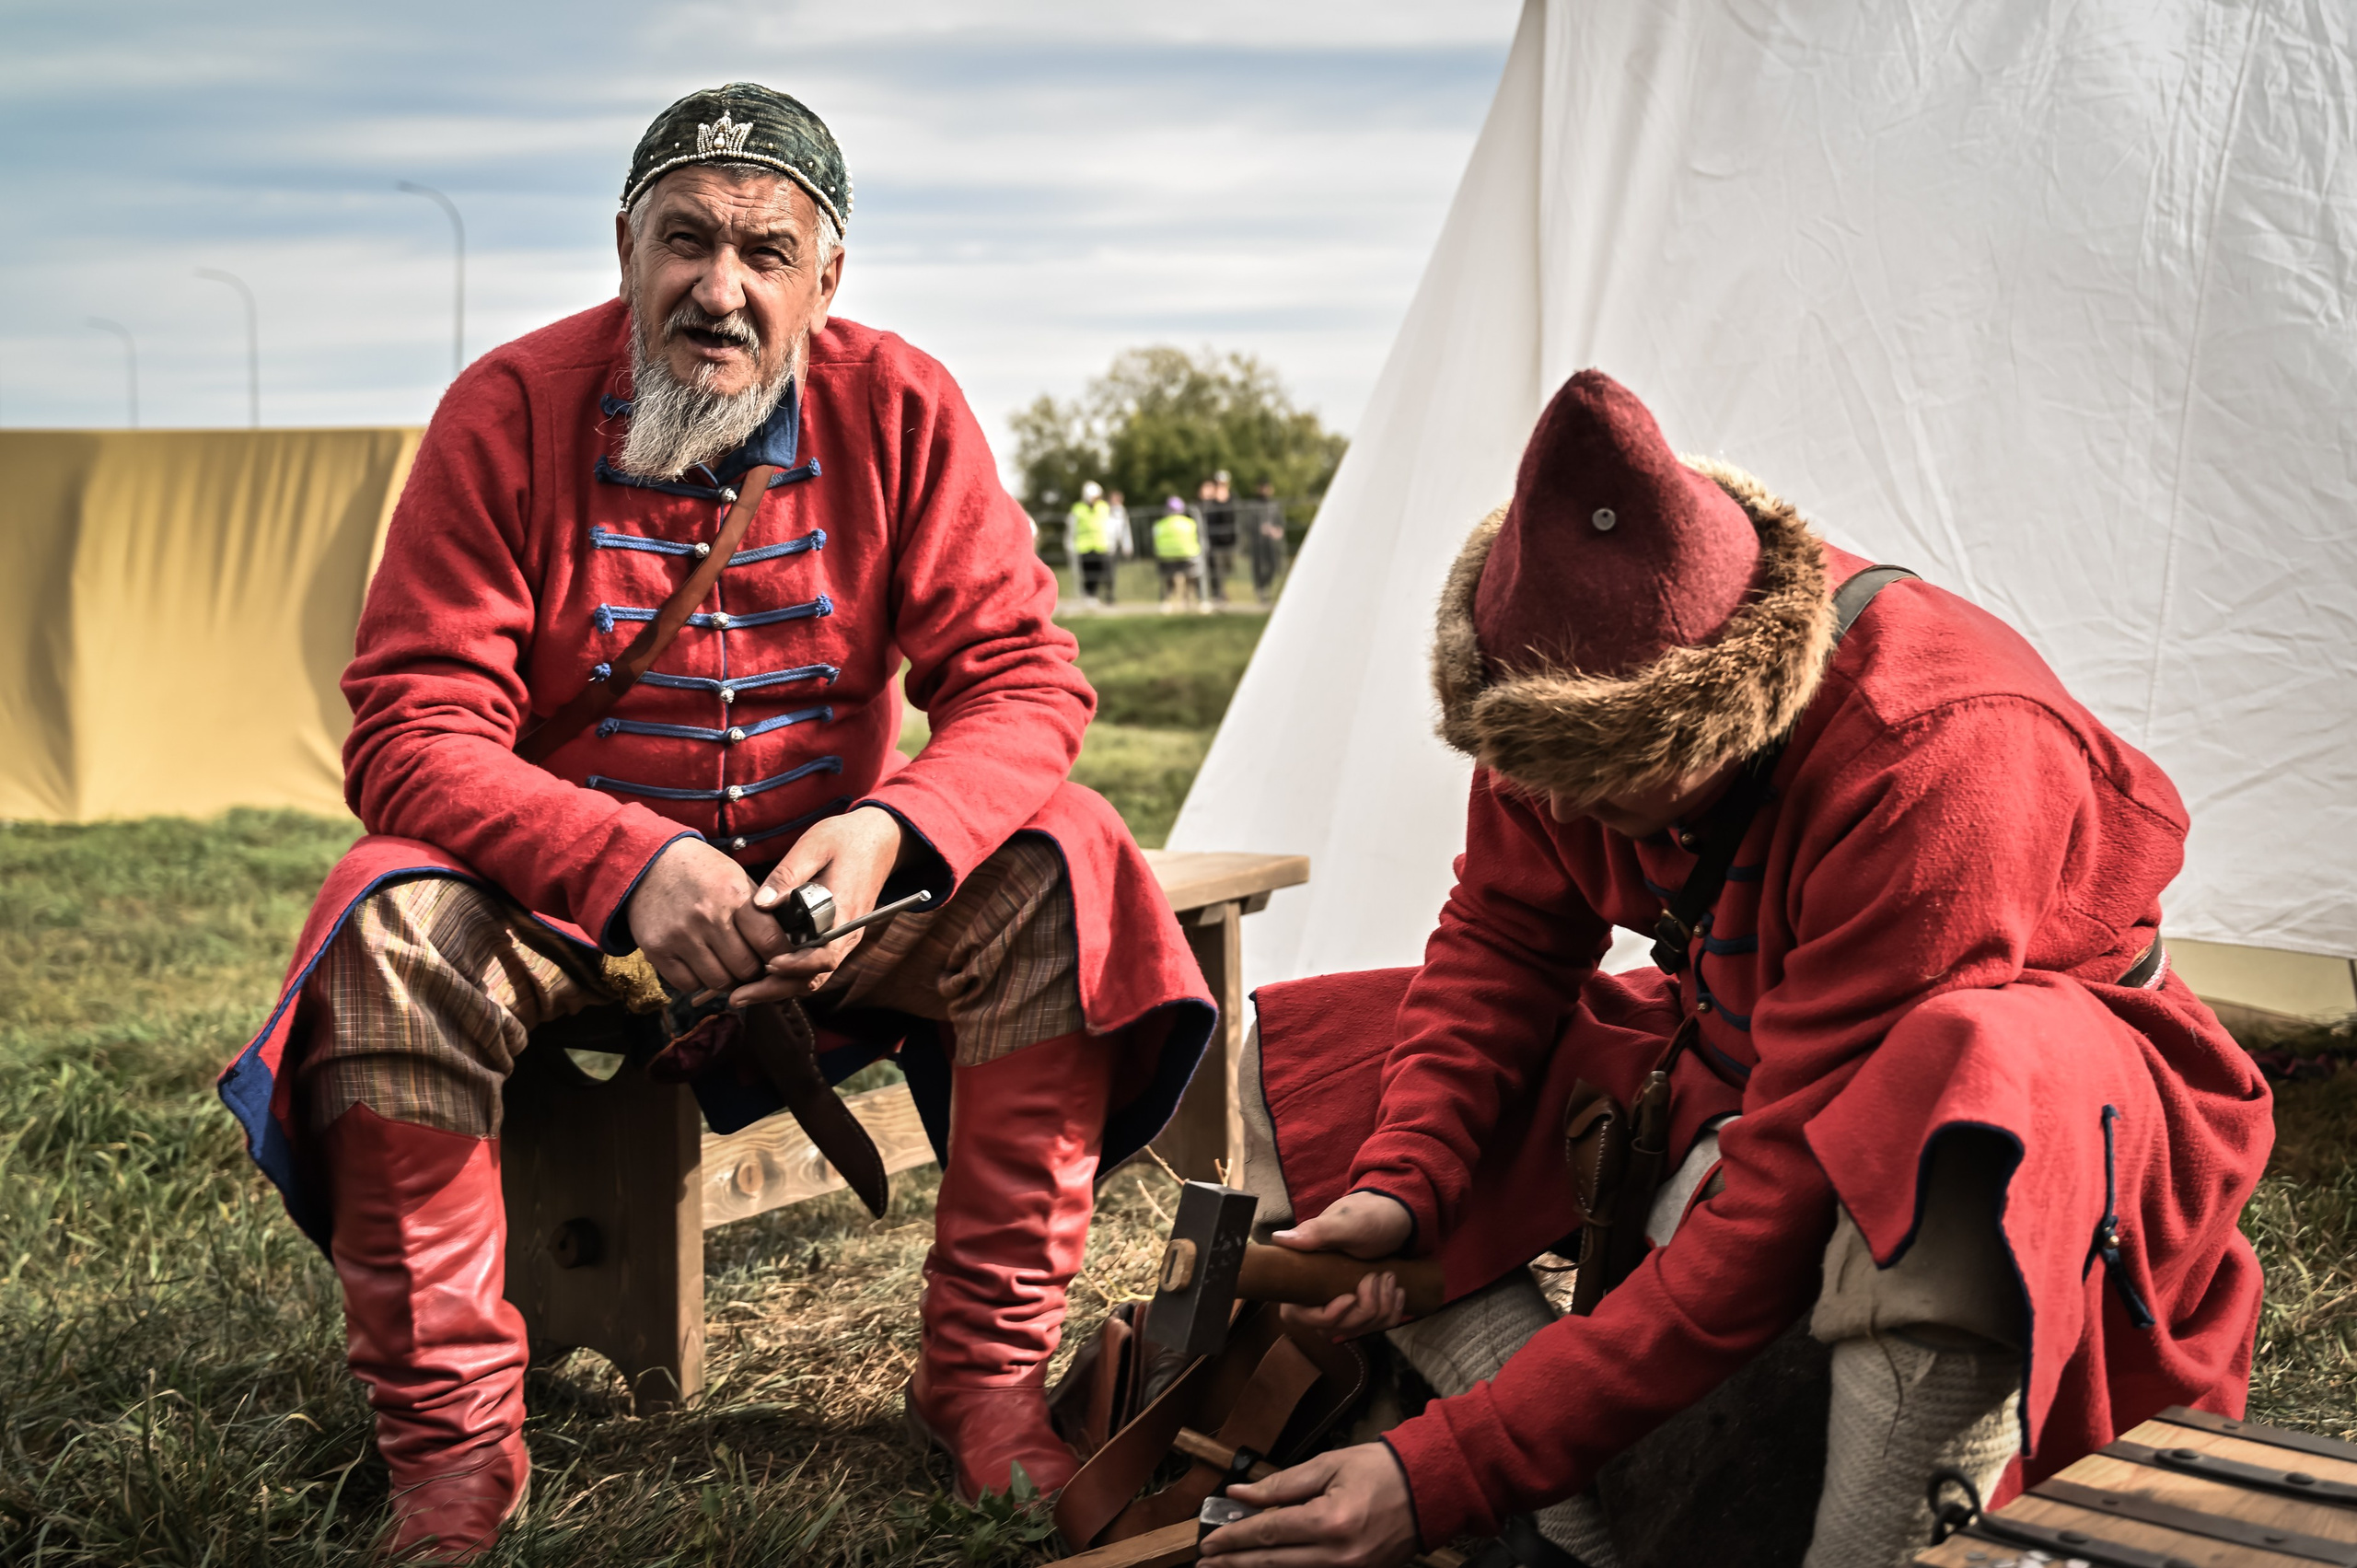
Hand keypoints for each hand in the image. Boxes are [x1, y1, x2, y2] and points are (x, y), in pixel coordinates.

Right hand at [626, 838, 777, 994]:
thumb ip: (761, 911)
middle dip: (753, 971)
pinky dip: (698, 980)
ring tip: (726, 964)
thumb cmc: (701, 872)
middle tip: (752, 964)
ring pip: (719, 982)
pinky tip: (700, 963)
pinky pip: (688, 985)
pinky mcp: (657, 950)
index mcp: (733, 895)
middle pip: (745, 969)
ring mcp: (680, 936)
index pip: (769, 941)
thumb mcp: (736, 878)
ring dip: (727, 979)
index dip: (780, 956)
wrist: (649, 863)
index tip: (780, 958)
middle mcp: (707, 917)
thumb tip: (789, 946)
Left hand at [728, 806, 909, 1003]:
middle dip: (776, 989)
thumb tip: (760, 904)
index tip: (768, 965)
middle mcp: (848, 933)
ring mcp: (843, 938)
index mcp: (845, 912)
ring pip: (813, 976)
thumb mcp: (814, 845)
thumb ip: (787, 874)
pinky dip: (788, 976)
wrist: (878, 839)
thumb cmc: (845, 839)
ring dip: (779, 988)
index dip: (797, 966)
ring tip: (742, 994)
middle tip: (739, 997)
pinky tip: (760, 977)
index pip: (825, 955)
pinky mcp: (835, 937)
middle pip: (815, 976)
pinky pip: (813, 966)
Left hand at [1199, 1444, 1419, 1567]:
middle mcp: (1339, 1556)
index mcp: (1329, 1522)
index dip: (1234, 1538)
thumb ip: (1281, 1484)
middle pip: (1273, 1563)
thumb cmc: (1380, 1470)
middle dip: (1235, 1564)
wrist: (1430, 1489)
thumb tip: (1240, 1493)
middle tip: (1205, 1564)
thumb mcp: (1328, 1465)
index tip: (1209, 1542)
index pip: (1268, 1533)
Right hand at [1271, 1191, 1415, 1340]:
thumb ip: (1316, 1232)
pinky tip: (1397, 1291)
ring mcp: (1340, 1303)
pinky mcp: (1362, 1307)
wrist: (1394, 1216)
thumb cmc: (1367, 1216)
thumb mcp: (1346, 1223)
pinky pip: (1375, 1326)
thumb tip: (1279, 1239)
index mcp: (1302, 1274)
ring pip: (1356, 1329)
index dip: (1325, 1316)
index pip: (1298, 1316)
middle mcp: (1316, 1294)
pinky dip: (1391, 1312)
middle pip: (1332, 1328)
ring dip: (1380, 1308)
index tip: (1350, 1297)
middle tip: (1377, 1277)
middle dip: (1362, 1309)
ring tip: (1389, 1278)